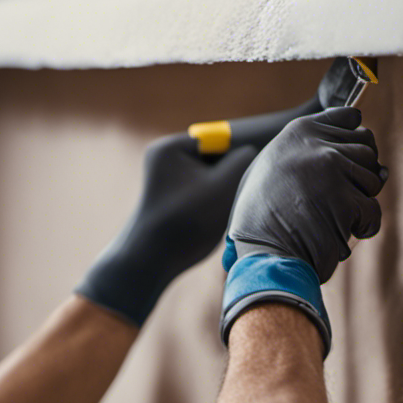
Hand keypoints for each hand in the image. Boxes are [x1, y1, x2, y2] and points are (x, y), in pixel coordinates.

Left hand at [76, 134, 256, 326]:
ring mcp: (166, 181)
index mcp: (172, 147)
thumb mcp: (224, 185)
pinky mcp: (172, 200)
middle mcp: (165, 159)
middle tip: (233, 197)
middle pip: (214, 159)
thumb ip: (243, 159)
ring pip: (210, 179)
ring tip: (220, 210)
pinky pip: (202, 194)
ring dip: (221, 192)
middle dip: (228, 177)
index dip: (237, 158)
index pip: (220, 140)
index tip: (247, 177)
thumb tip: (251, 151)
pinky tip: (210, 220)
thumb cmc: (187, 221)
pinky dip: (211, 205)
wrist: (152, 261)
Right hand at [219, 106, 386, 355]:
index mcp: (298, 132)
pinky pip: (373, 210)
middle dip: (360, 174)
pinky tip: (342, 232)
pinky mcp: (346, 201)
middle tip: (337, 197)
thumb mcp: (274, 166)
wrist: (262, 253)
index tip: (345, 162)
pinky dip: (363, 226)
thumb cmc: (266, 216)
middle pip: (367, 149)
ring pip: (374, 179)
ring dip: (360, 201)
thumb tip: (367, 138)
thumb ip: (311, 149)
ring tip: (332, 216)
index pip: (350, 118)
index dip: (353, 142)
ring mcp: (333, 171)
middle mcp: (317, 146)